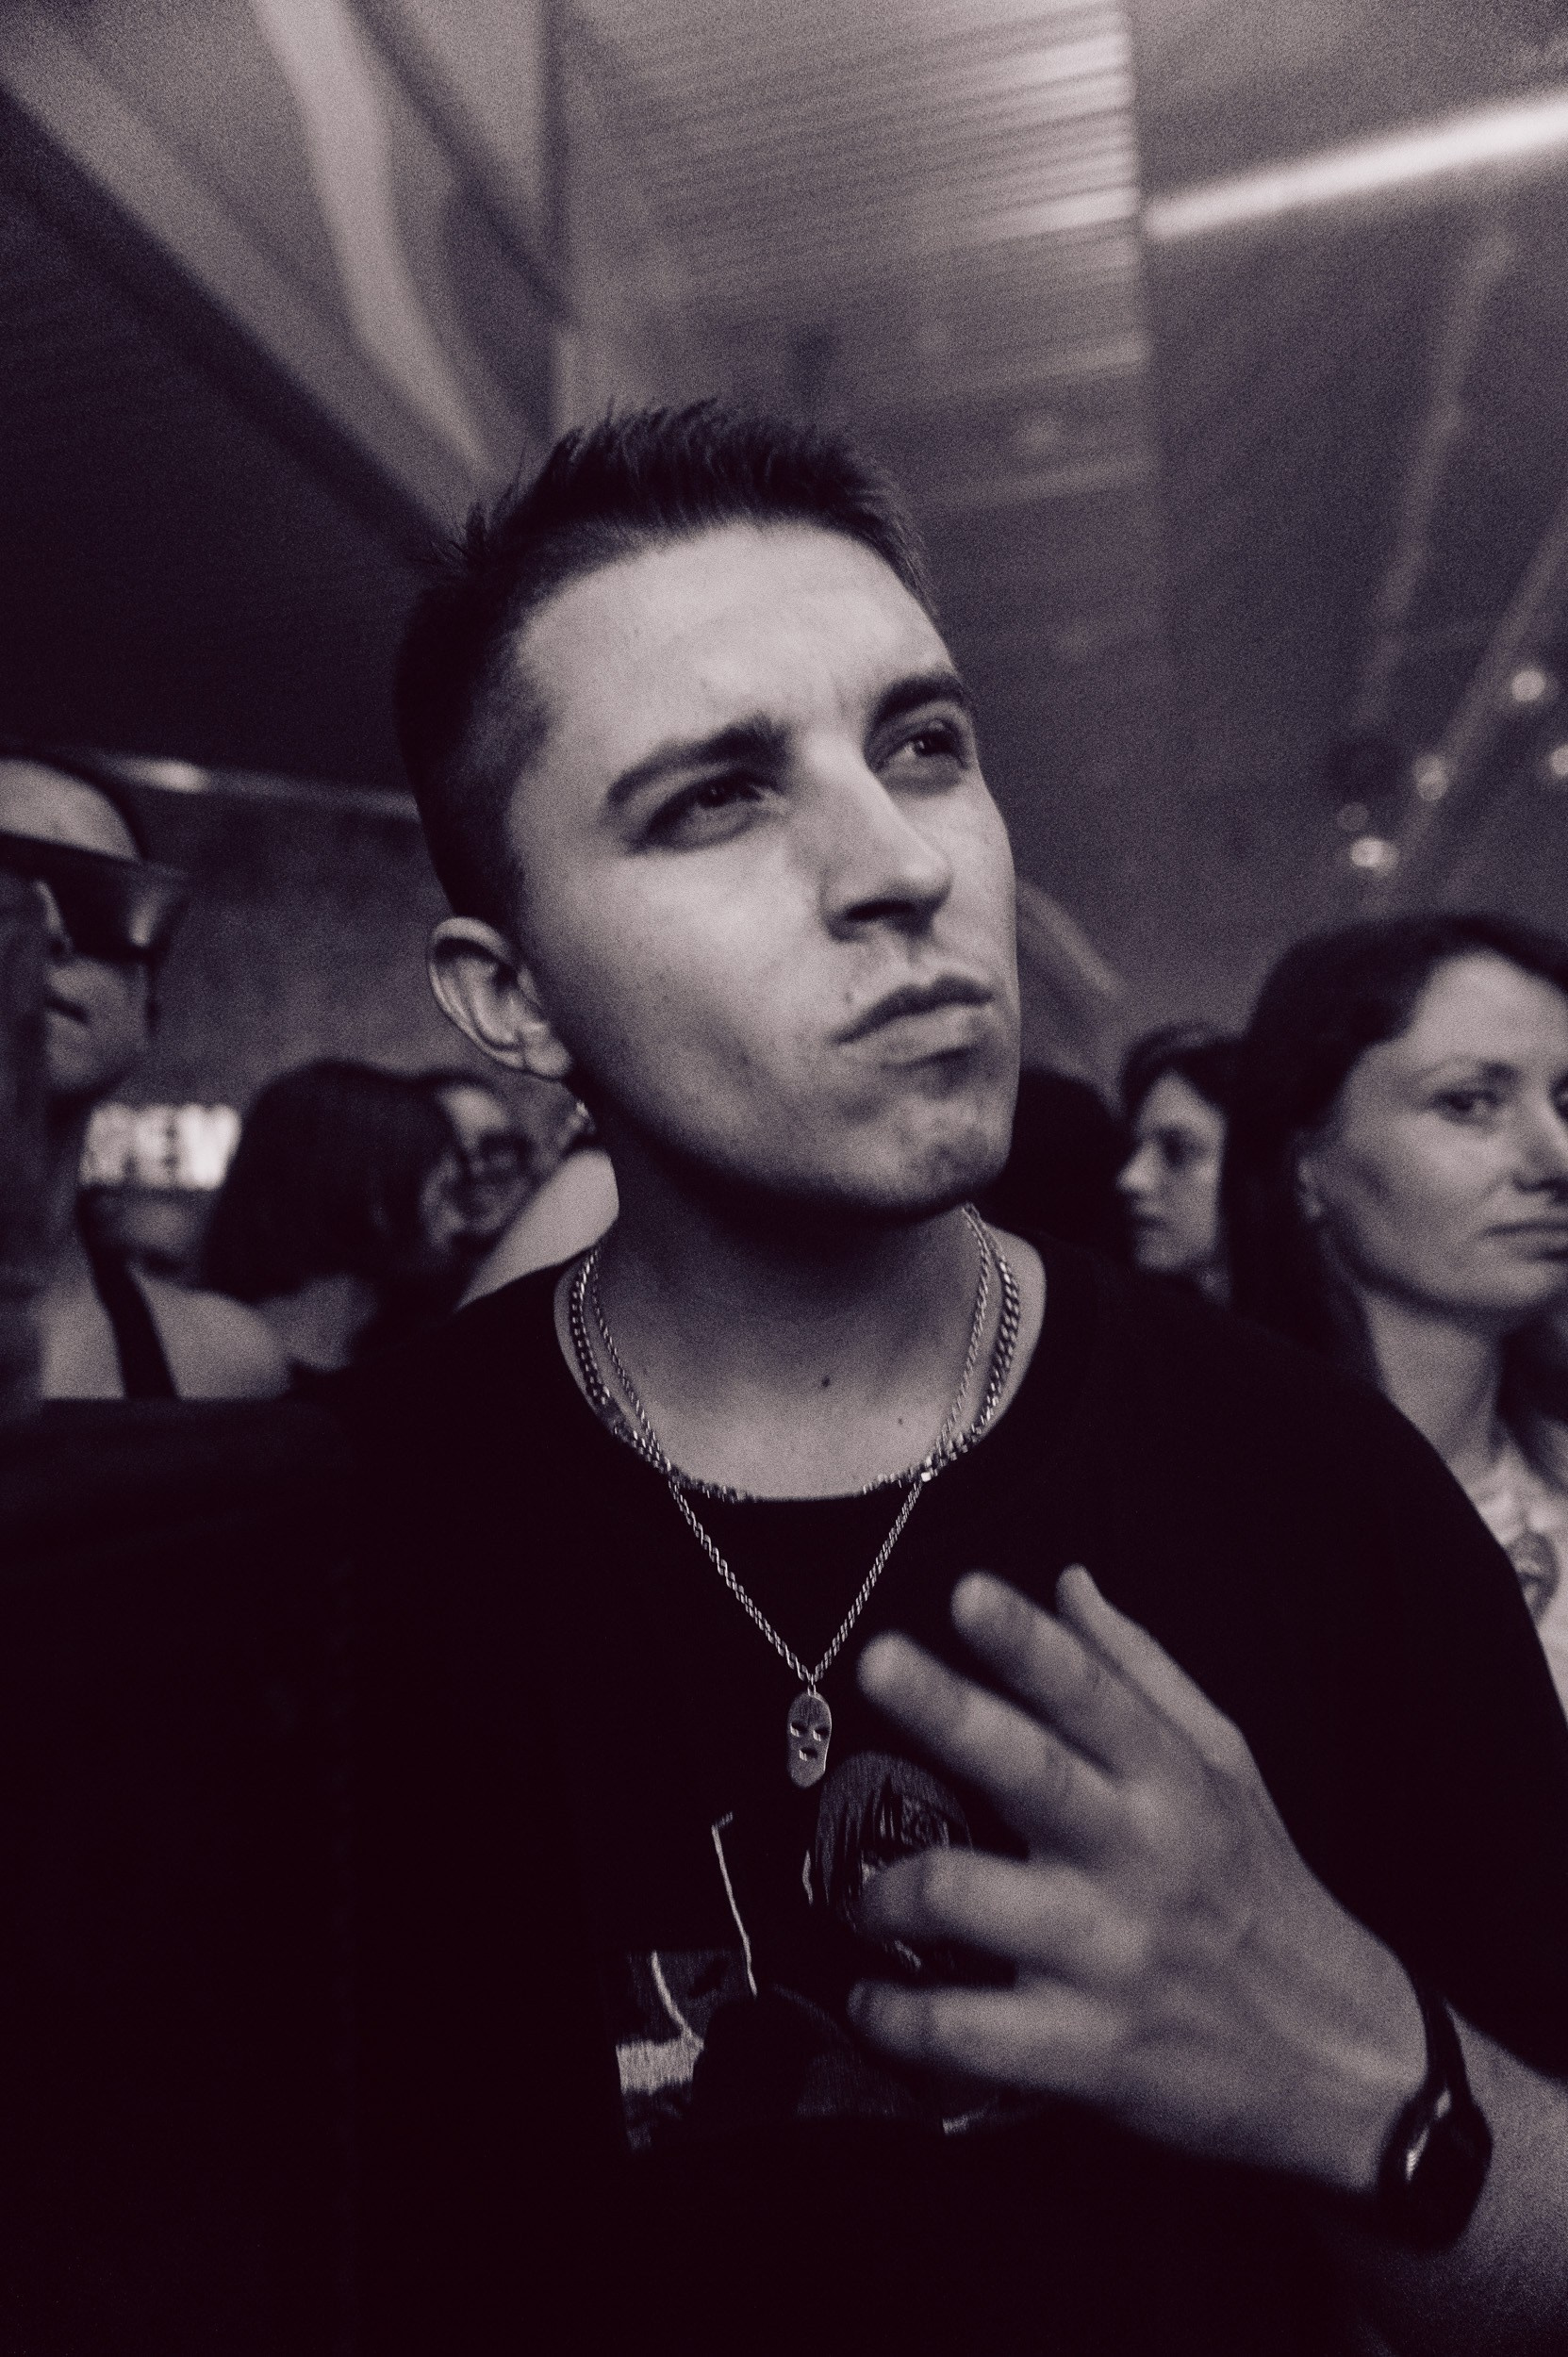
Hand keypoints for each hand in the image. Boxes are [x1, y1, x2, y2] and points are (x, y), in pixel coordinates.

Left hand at [851, 1566, 1424, 2190]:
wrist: (1346, 2063)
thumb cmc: (1263, 1896)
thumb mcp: (1227, 1770)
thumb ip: (1139, 1672)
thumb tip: (1067, 1581)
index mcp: (1172, 1783)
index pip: (1095, 1695)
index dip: (1028, 1642)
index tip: (968, 1592)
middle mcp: (1141, 1858)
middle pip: (1033, 1772)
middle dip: (950, 1712)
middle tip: (878, 1662)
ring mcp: (1112, 1956)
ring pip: (974, 1899)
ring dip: (891, 1892)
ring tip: (863, 1894)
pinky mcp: (1089, 2052)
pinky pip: (971, 2034)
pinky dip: (902, 2019)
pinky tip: (869, 2004)